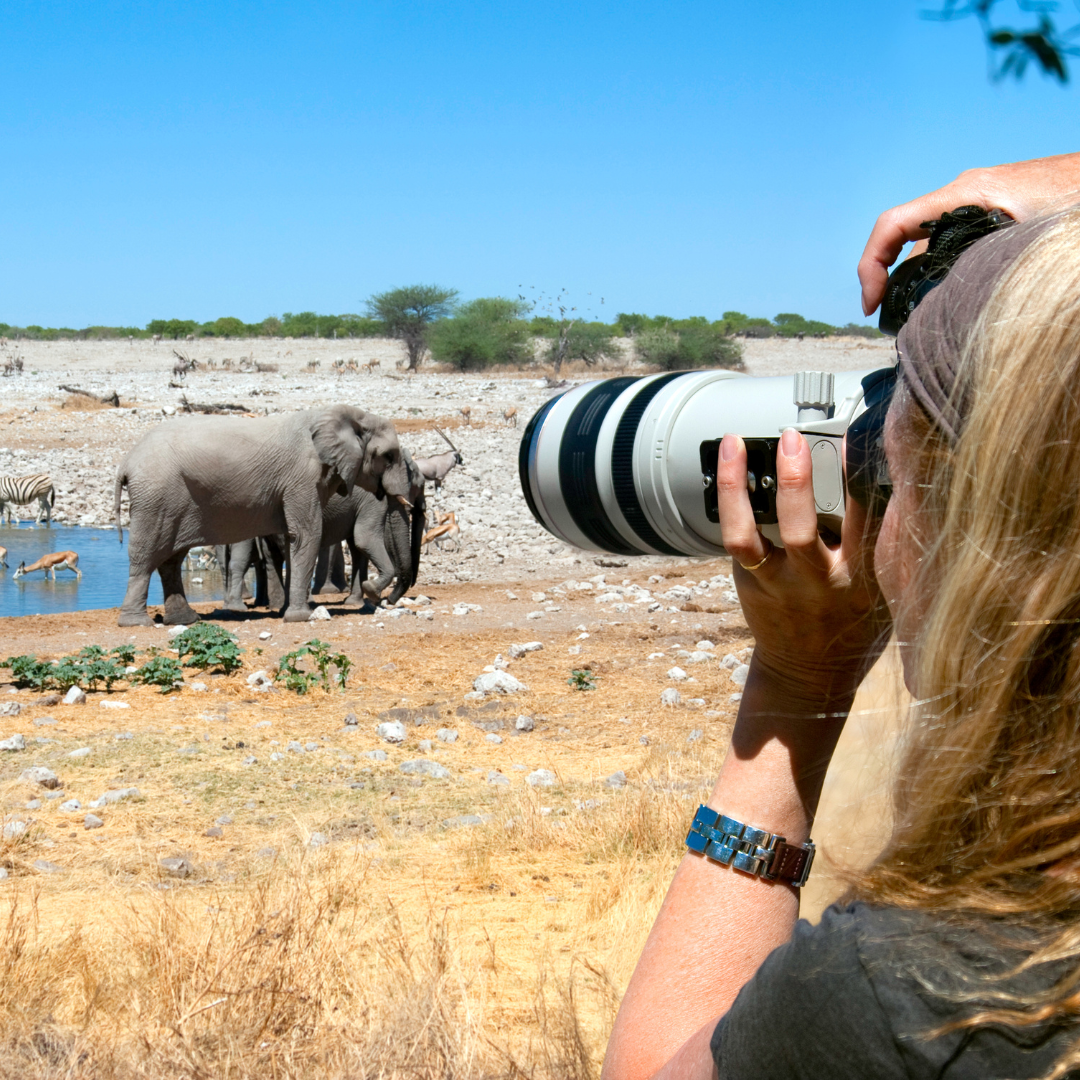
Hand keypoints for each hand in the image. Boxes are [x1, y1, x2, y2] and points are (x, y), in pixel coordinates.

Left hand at [717, 429, 888, 708]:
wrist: (810, 675)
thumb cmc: (855, 623)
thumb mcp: (886, 589)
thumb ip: (884, 544)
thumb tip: (890, 479)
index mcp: (861, 579)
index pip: (866, 521)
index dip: (862, 479)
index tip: (860, 440)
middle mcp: (816, 581)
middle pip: (801, 530)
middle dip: (796, 482)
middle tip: (794, 439)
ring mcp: (777, 583)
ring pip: (750, 535)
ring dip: (739, 488)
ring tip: (737, 444)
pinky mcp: (750, 581)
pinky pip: (735, 537)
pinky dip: (730, 500)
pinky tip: (729, 464)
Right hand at [858, 152, 1079, 315]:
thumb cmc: (1078, 193)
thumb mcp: (1030, 235)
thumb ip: (990, 258)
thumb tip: (957, 298)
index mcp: (966, 194)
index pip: (893, 225)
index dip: (871, 265)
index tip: (872, 303)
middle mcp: (964, 195)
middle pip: (909, 243)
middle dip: (894, 284)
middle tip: (895, 324)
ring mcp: (977, 203)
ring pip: (931, 246)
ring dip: (921, 282)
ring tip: (924, 319)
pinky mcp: (991, 213)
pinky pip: (952, 244)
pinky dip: (943, 273)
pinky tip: (953, 299)